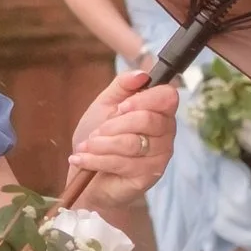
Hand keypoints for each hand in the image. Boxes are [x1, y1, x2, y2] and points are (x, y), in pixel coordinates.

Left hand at [68, 69, 182, 206]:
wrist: (89, 177)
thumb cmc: (100, 139)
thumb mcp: (105, 105)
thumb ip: (122, 86)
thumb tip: (141, 73)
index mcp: (160, 111)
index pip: (168, 97)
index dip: (144, 99)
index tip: (121, 106)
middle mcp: (166, 133)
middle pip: (147, 119)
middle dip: (114, 125)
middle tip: (97, 132)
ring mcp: (160, 156)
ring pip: (132, 142)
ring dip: (101, 143)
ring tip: (86, 146)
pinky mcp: (148, 176)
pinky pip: (123, 163)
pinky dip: (96, 159)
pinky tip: (82, 159)